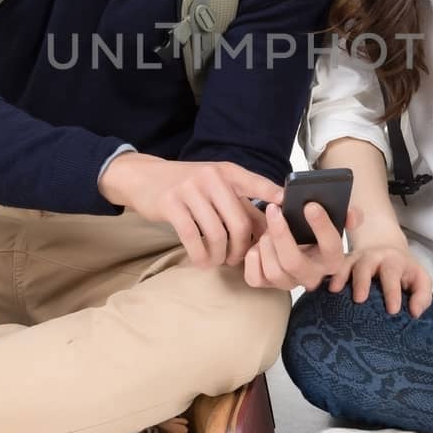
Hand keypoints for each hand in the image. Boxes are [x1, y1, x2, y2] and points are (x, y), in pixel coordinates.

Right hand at [98, 154, 282, 268]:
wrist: (144, 177)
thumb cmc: (187, 186)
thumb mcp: (214, 185)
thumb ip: (240, 204)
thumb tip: (270, 230)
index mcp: (227, 171)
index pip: (257, 184)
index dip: (274, 198)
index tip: (288, 215)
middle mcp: (211, 177)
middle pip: (238, 222)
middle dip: (240, 248)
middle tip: (235, 260)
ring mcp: (190, 189)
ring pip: (216, 233)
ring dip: (219, 255)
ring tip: (217, 261)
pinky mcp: (170, 203)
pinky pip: (191, 237)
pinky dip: (200, 255)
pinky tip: (201, 261)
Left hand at [243, 200, 350, 291]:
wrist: (296, 241)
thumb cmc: (313, 228)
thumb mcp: (334, 218)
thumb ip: (349, 215)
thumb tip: (351, 215)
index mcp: (332, 259)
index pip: (332, 246)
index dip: (322, 226)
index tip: (310, 205)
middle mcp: (312, 276)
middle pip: (294, 262)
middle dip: (282, 234)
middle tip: (274, 209)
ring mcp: (289, 283)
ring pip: (273, 270)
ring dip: (266, 243)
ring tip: (267, 226)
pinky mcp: (266, 285)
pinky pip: (254, 277)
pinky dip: (253, 256)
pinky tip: (258, 242)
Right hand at [327, 243, 432, 317]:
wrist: (385, 248)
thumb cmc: (404, 272)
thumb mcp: (420, 280)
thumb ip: (422, 296)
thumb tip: (414, 312)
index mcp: (394, 261)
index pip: (393, 274)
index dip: (392, 291)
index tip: (393, 310)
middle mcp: (374, 257)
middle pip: (366, 265)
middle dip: (362, 281)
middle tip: (360, 299)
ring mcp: (356, 258)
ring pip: (347, 263)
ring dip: (341, 276)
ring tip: (335, 291)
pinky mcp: (343, 262)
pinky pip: (334, 266)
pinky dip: (328, 276)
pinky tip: (322, 287)